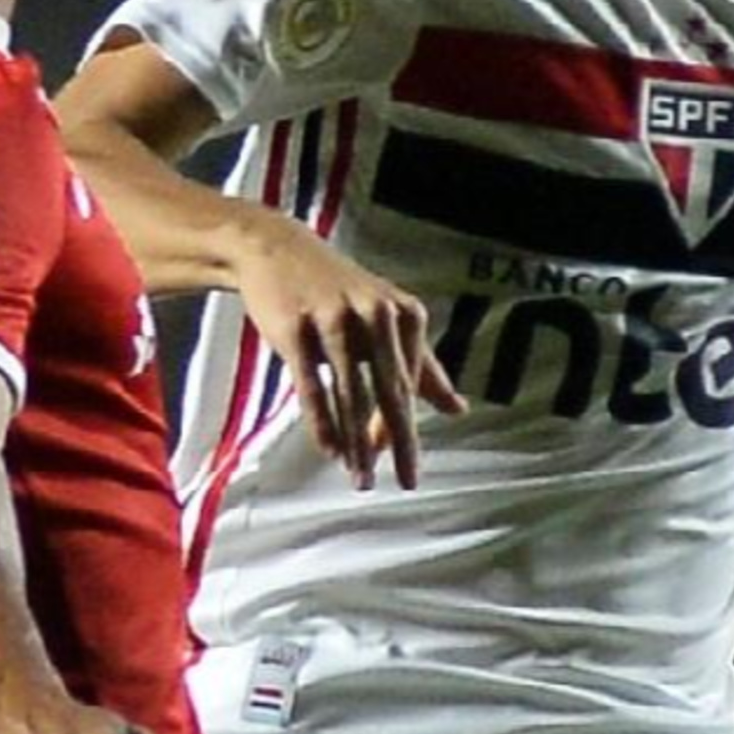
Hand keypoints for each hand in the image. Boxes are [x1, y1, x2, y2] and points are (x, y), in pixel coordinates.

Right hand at [229, 219, 460, 490]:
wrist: (276, 251)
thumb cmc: (337, 293)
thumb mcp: (386, 320)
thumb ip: (421, 366)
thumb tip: (458, 409)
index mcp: (403, 315)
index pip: (410, 385)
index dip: (407, 429)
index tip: (406, 469)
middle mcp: (374, 315)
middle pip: (389, 392)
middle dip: (399, 444)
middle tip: (406, 482)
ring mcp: (333, 321)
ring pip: (351, 395)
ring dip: (357, 442)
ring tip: (360, 477)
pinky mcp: (295, 329)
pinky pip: (312, 386)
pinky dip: (322, 422)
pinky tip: (330, 450)